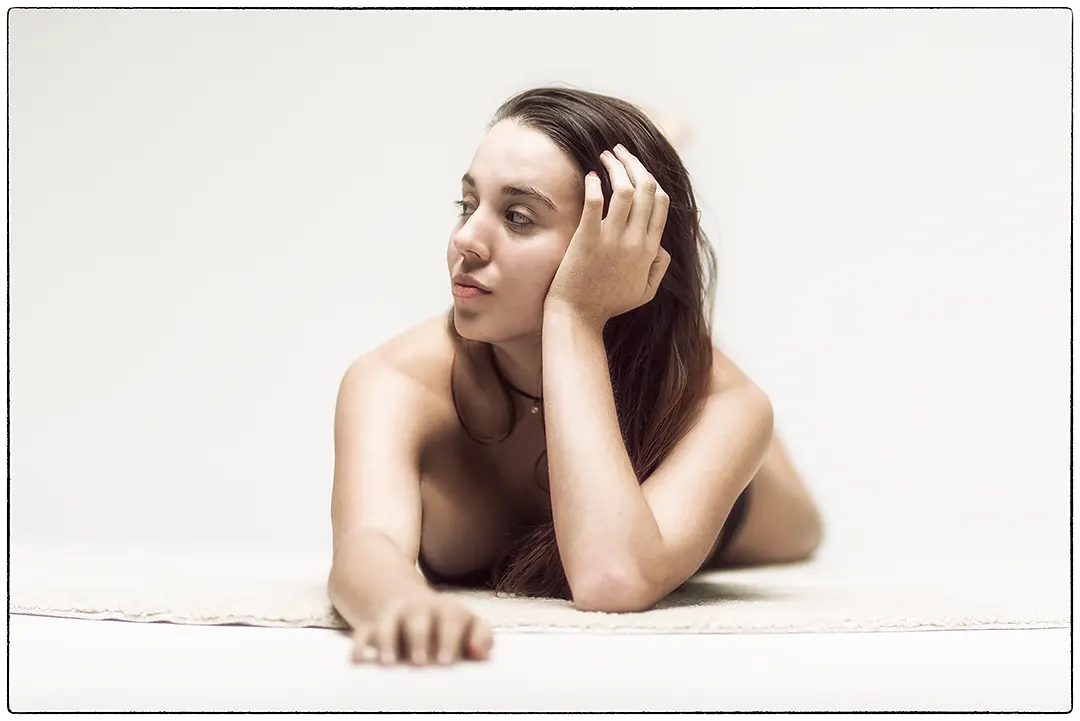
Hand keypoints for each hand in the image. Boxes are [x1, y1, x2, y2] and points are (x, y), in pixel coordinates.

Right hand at [349, 590, 493, 665]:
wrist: (408, 601)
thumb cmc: (445, 625)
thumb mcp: (467, 625)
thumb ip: (481, 637)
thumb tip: (480, 653)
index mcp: (447, 609)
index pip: (452, 618)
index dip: (450, 638)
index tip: (447, 661)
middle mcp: (420, 609)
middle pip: (419, 618)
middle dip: (419, 639)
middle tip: (421, 663)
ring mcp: (395, 614)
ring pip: (389, 624)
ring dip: (388, 642)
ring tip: (389, 664)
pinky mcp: (373, 624)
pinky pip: (364, 632)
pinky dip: (359, 645)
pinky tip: (357, 660)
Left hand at [545, 144, 670, 329]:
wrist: (578, 317)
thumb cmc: (608, 304)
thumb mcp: (645, 291)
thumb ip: (659, 266)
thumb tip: (662, 245)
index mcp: (650, 249)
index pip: (661, 202)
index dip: (651, 178)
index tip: (637, 168)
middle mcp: (635, 241)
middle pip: (646, 189)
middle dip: (634, 163)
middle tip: (619, 151)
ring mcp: (612, 240)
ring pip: (626, 190)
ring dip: (617, 166)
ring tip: (605, 155)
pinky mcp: (588, 239)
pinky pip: (596, 202)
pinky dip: (596, 183)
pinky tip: (591, 176)